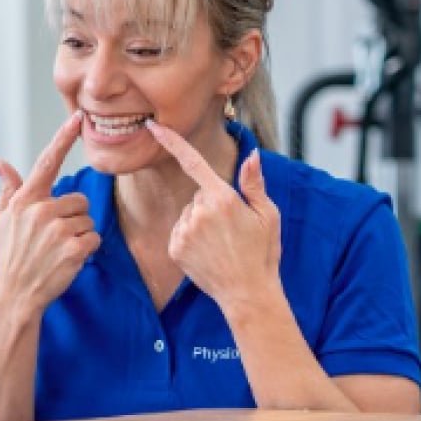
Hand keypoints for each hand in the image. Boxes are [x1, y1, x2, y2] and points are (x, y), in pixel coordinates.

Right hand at [0, 112, 100, 314]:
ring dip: (79, 234)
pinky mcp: (74, 249)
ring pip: (87, 219)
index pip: (46, 162)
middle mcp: (41, 211)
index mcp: (25, 200)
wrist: (14, 295)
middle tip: (52, 237)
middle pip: (78, 199)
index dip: (62, 138)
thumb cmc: (8, 256)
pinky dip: (86, 250)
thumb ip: (8, 187)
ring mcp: (58, 230)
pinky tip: (66, 260)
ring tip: (57, 250)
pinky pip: (94, 238)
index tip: (78, 118)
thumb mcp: (2, 219)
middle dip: (72, 216)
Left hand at [146, 120, 281, 314]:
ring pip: (189, 214)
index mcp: (223, 198)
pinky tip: (208, 253)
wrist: (248, 294)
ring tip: (222, 245)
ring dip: (201, 223)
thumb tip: (251, 155)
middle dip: (212, 206)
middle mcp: (199, 212)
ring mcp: (185, 231)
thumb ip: (254, 183)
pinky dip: (190, 239)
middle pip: (199, 196)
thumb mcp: (268, 215)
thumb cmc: (262, 254)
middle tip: (233, 230)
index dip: (171, 141)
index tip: (153, 126)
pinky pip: (180, 232)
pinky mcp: (175, 248)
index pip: (193, 161)